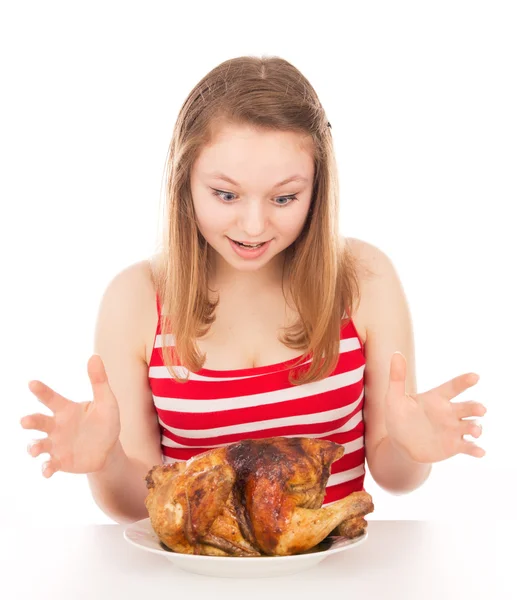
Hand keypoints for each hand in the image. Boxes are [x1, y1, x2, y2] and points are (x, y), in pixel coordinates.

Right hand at [21, 355, 120, 476]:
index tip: (32, 383)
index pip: (51, 398)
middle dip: (30, 421)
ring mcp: (56, 445)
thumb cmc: (106, 422)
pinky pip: (49, 465)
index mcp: (66, 409)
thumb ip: (99, 380)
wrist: (109, 449)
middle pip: (39, 422)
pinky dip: (46, 469)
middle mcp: (57, 426)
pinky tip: (47, 471)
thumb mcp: (107, 401)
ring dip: (33, 447)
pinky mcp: (60, 461)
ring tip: (35, 450)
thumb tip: (95, 356)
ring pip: (38, 444)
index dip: (41, 391)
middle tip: (24, 421)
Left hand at [384, 352, 486, 462]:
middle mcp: (449, 412)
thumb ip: (397, 377)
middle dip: (476, 407)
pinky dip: (476, 450)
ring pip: (471, 426)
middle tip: (481, 409)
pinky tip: (479, 452)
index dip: (464, 381)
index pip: (453, 386)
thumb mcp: (394, 397)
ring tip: (475, 431)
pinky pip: (469, 447)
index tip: (475, 377)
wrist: (399, 443)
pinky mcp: (454, 446)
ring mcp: (454, 429)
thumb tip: (396, 354)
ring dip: (476, 428)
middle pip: (468, 407)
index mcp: (437, 398)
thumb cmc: (397, 415)